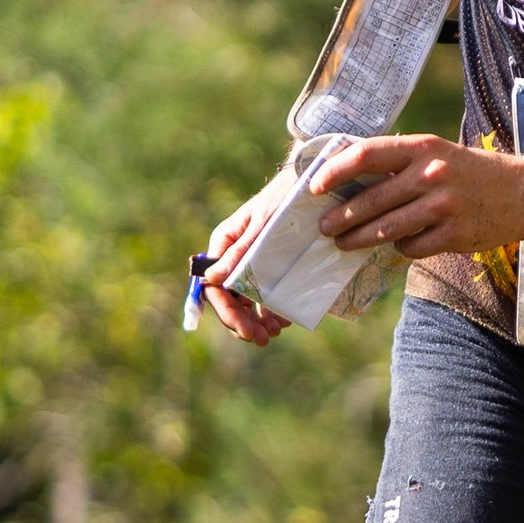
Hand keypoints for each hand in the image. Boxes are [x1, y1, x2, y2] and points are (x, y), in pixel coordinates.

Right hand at [197, 185, 289, 346]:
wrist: (311, 183)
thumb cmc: (284, 198)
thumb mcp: (264, 226)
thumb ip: (240, 253)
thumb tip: (212, 280)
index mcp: (224, 244)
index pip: (215, 287)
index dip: (228, 313)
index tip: (247, 331)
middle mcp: (233, 255)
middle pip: (229, 298)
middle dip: (244, 322)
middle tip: (264, 339)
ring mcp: (251, 262)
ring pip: (245, 300)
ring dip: (257, 320)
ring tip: (275, 331)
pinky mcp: (269, 265)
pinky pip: (263, 293)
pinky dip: (270, 309)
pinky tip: (282, 319)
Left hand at [312, 133, 523, 260]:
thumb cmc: (473, 172)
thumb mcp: (438, 153)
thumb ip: (401, 162)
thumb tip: (352, 180)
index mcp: (423, 147)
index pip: (366, 155)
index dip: (335, 171)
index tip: (315, 186)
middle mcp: (430, 174)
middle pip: (371, 200)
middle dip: (341, 217)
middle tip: (324, 227)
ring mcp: (443, 206)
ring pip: (386, 229)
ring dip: (359, 239)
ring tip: (343, 244)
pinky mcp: (454, 235)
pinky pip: (412, 247)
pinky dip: (400, 248)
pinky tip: (398, 246)